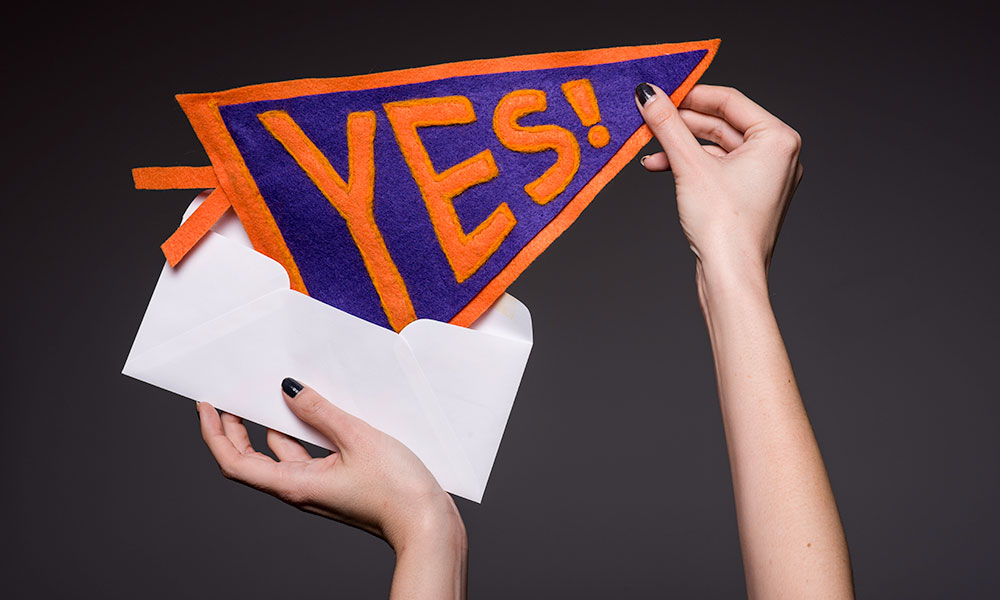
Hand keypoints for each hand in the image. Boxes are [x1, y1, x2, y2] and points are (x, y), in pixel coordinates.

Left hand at [196, 379, 464, 553]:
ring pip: (282, 454)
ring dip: (272, 426)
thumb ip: (320, 412)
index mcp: (294, 485)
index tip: (206, 406)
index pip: (235, 462)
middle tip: (231, 396)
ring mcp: (318, 488)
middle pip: (252, 459)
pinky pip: (308, 456)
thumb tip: (289, 390)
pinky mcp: (337, 484)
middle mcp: (299, 490)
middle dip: (235, 427)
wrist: (428, 523)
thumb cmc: (396, 489)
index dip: (215, 434)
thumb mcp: (357, 438)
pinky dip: (301, 433)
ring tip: (274, 394)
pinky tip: (314, 413)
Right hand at [635, 83, 802, 282]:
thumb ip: (668, 126)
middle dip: (682, 124)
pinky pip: (719, 168)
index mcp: (778, 139)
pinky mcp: (751, 196)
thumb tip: (647, 96)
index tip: (662, 90)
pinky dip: (692, 166)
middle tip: (650, 117)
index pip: (730, 100)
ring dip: (681, 147)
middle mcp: (779, 156)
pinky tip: (663, 168)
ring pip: (717, 148)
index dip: (691, 94)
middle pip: (722, 124)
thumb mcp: (689, 166)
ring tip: (650, 150)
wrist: (730, 277)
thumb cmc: (724, 226)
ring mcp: (766, 178)